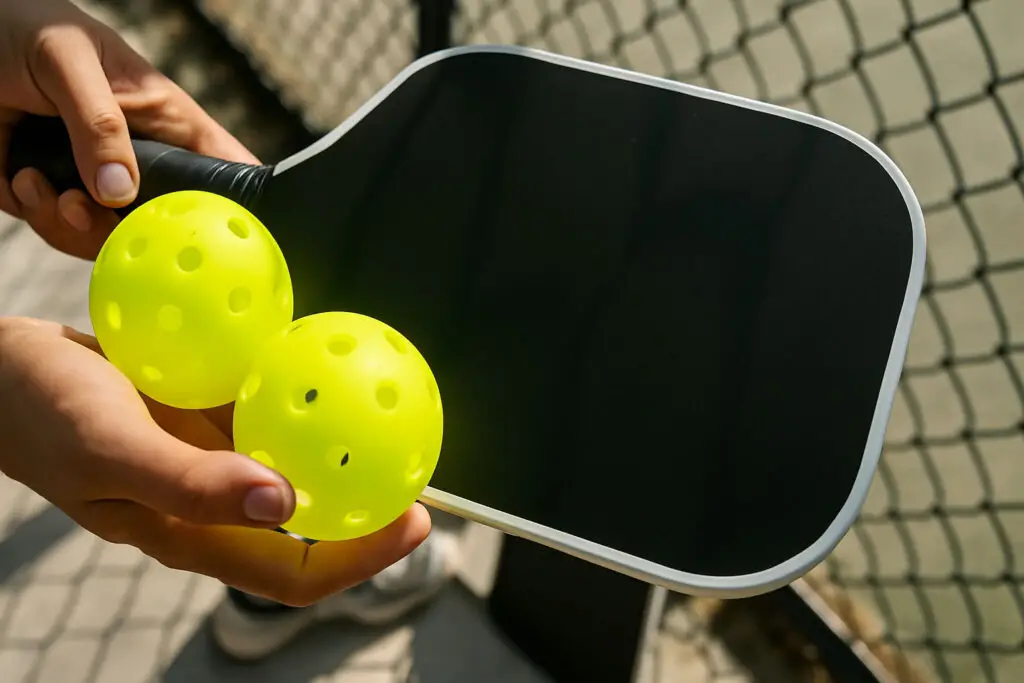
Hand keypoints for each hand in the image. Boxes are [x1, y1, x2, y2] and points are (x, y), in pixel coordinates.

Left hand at [0, 0, 257, 258]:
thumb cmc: (27, 27)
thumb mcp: (69, 60)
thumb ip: (98, 123)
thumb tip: (119, 193)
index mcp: (167, 123)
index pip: (225, 170)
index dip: (238, 206)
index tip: (227, 232)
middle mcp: (140, 160)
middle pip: (167, 225)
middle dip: (129, 232)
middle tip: (85, 205)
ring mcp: (98, 183)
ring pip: (111, 240)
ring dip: (71, 225)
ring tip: (40, 183)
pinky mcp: (54, 197)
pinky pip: (61, 233)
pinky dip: (38, 214)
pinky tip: (21, 176)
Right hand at [0, 317, 431, 605]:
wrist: (2, 372)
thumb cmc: (41, 413)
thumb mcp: (111, 448)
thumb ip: (189, 483)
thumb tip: (282, 503)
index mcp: (193, 533)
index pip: (295, 573)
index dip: (362, 559)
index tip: (416, 521)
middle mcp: (213, 507)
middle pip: (310, 530)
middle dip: (368, 510)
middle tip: (417, 469)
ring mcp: (211, 464)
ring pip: (295, 473)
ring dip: (342, 457)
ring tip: (389, 422)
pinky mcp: (205, 423)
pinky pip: (268, 420)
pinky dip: (303, 406)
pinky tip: (324, 372)